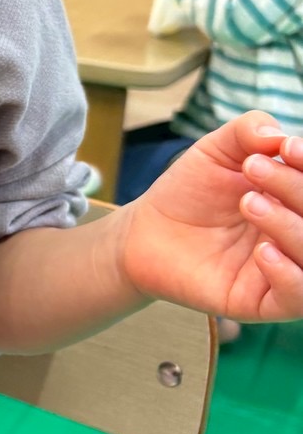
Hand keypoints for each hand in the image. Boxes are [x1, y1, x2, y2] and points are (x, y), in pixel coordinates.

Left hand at [119, 115, 302, 320]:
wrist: (146, 231)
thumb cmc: (188, 190)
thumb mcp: (216, 150)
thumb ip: (248, 131)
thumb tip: (279, 136)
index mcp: (295, 198)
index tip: (286, 149)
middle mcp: (296, 233)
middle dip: (296, 188)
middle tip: (253, 169)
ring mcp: (284, 269)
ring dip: (290, 227)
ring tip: (248, 204)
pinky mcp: (261, 301)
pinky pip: (297, 298)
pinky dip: (289, 275)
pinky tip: (262, 252)